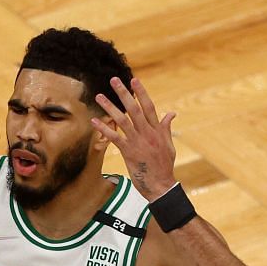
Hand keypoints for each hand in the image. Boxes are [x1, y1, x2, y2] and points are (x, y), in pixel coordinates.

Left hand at [93, 76, 177, 198]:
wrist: (160, 185)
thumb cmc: (164, 166)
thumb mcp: (169, 145)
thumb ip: (166, 127)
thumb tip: (171, 113)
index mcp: (157, 130)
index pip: (149, 106)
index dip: (141, 92)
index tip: (134, 80)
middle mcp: (148, 133)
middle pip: (134, 108)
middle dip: (124, 93)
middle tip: (114, 80)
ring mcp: (138, 142)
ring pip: (122, 120)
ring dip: (110, 107)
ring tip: (99, 96)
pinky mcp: (129, 152)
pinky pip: (114, 138)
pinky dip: (104, 129)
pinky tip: (94, 121)